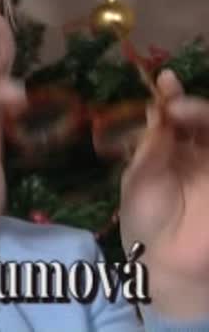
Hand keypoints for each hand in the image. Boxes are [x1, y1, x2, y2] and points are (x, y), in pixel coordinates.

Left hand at [120, 69, 208, 318]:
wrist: (165, 262)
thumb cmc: (145, 220)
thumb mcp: (138, 179)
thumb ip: (152, 147)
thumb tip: (157, 109)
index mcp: (168, 150)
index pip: (175, 117)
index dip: (172, 97)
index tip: (166, 80)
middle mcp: (195, 154)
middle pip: (202, 119)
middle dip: (190, 106)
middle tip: (174, 104)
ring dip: (204, 116)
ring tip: (184, 112)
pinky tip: (203, 131)